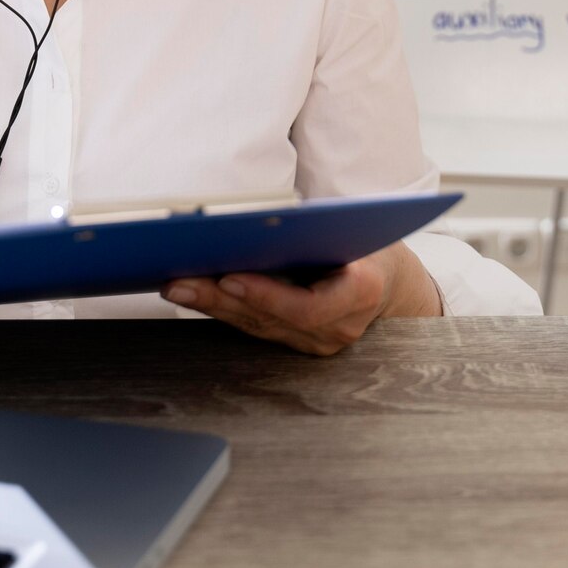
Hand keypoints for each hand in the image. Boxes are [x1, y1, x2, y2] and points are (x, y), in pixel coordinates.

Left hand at [160, 240, 442, 355]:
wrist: (391, 282)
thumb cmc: (368, 244)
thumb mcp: (353, 229)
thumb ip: (315, 232)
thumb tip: (255, 223)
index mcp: (362, 293)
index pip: (309, 307)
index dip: (266, 296)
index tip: (230, 278)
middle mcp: (341, 327)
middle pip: (272, 319)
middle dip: (220, 299)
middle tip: (181, 282)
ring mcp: (321, 343)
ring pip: (258, 326)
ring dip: (213, 307)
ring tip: (177, 286)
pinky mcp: (301, 344)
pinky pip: (258, 328)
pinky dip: (224, 311)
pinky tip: (195, 296)